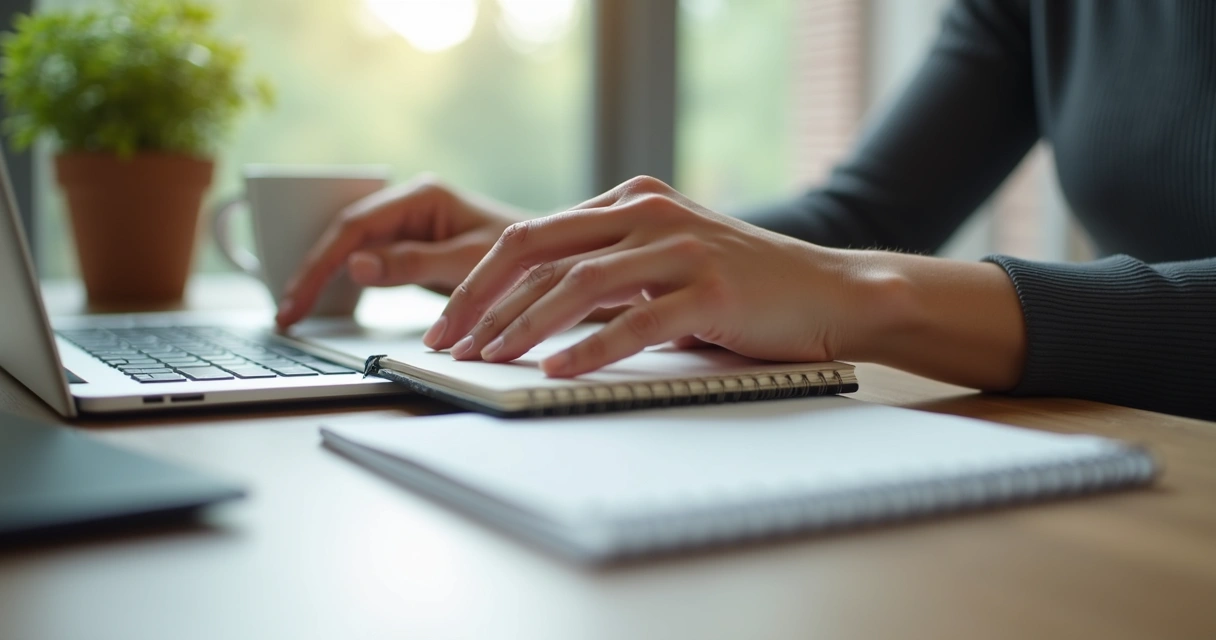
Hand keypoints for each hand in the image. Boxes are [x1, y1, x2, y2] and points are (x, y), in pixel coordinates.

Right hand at [275, 174, 525, 327]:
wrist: (554, 260)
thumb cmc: (523, 257)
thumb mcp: (467, 264)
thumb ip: (411, 264)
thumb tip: (353, 266)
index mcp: (421, 196)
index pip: (355, 227)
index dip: (320, 264)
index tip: (297, 299)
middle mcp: (411, 203)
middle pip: (345, 234)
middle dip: (312, 272)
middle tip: (286, 311)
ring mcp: (410, 222)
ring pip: (352, 247)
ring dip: (323, 276)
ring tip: (295, 310)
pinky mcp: (414, 244)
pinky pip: (370, 259)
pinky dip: (348, 281)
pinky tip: (328, 302)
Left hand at [421, 176, 864, 376]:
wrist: (829, 292)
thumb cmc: (743, 287)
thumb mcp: (666, 260)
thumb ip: (610, 266)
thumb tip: (532, 308)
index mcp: (631, 201)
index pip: (531, 235)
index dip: (480, 281)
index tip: (449, 324)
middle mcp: (648, 213)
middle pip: (538, 250)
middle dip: (482, 301)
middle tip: (448, 344)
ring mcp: (681, 248)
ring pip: (578, 284)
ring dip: (524, 326)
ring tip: (490, 359)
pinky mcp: (711, 290)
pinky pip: (636, 322)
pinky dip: (590, 349)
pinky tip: (558, 372)